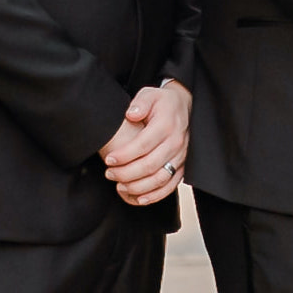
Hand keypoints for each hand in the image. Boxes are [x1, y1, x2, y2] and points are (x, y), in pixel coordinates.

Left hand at [100, 80, 190, 205]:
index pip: (143, 144)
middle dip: (126, 173)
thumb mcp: (150, 94)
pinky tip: (139, 198)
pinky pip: (170, 186)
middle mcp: (176, 142)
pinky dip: (155, 195)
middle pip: (150, 165)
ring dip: (138, 186)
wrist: (183, 107)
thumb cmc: (161, 103)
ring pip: (160, 178)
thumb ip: (140, 103)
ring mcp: (181, 156)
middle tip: (109, 173)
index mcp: (166, 125)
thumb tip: (131, 114)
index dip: (124, 155)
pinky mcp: (183, 167)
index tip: (108, 160)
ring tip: (119, 185)